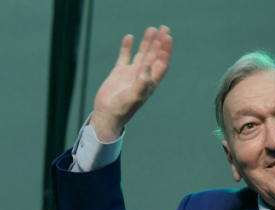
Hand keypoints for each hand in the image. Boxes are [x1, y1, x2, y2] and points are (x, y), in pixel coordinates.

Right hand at [90, 26, 171, 141]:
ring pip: (142, 54)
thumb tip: (147, 65)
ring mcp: (131, 74)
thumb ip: (142, 82)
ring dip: (147, 42)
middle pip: (155, 56)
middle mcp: (143, 76)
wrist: (107, 114)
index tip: (167, 37)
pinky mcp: (119, 73)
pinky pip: (124, 57)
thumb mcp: (134, 96)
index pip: (162, 63)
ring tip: (151, 29)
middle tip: (164, 28)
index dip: (166, 51)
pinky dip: (127, 47)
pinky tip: (129, 37)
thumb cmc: (123, 109)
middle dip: (160, 43)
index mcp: (150, 82)